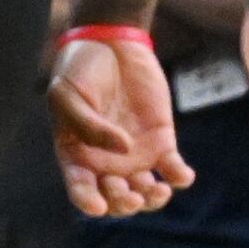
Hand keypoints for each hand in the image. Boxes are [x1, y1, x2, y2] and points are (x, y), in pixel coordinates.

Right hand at [48, 34, 188, 216]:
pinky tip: (180, 174)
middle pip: (116, 199)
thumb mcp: (67, 93)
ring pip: (146, 192)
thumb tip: (123, 149)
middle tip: (131, 193)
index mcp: (77, 152)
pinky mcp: (161, 141)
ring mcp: (135, 154)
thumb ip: (88, 124)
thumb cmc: (79, 69)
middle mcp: (106, 160)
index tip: (97, 205)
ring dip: (153, 200)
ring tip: (159, 190)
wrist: (110, 42)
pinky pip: (173, 170)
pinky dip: (180, 178)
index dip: (87, 201)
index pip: (81, 187)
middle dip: (124, 204)